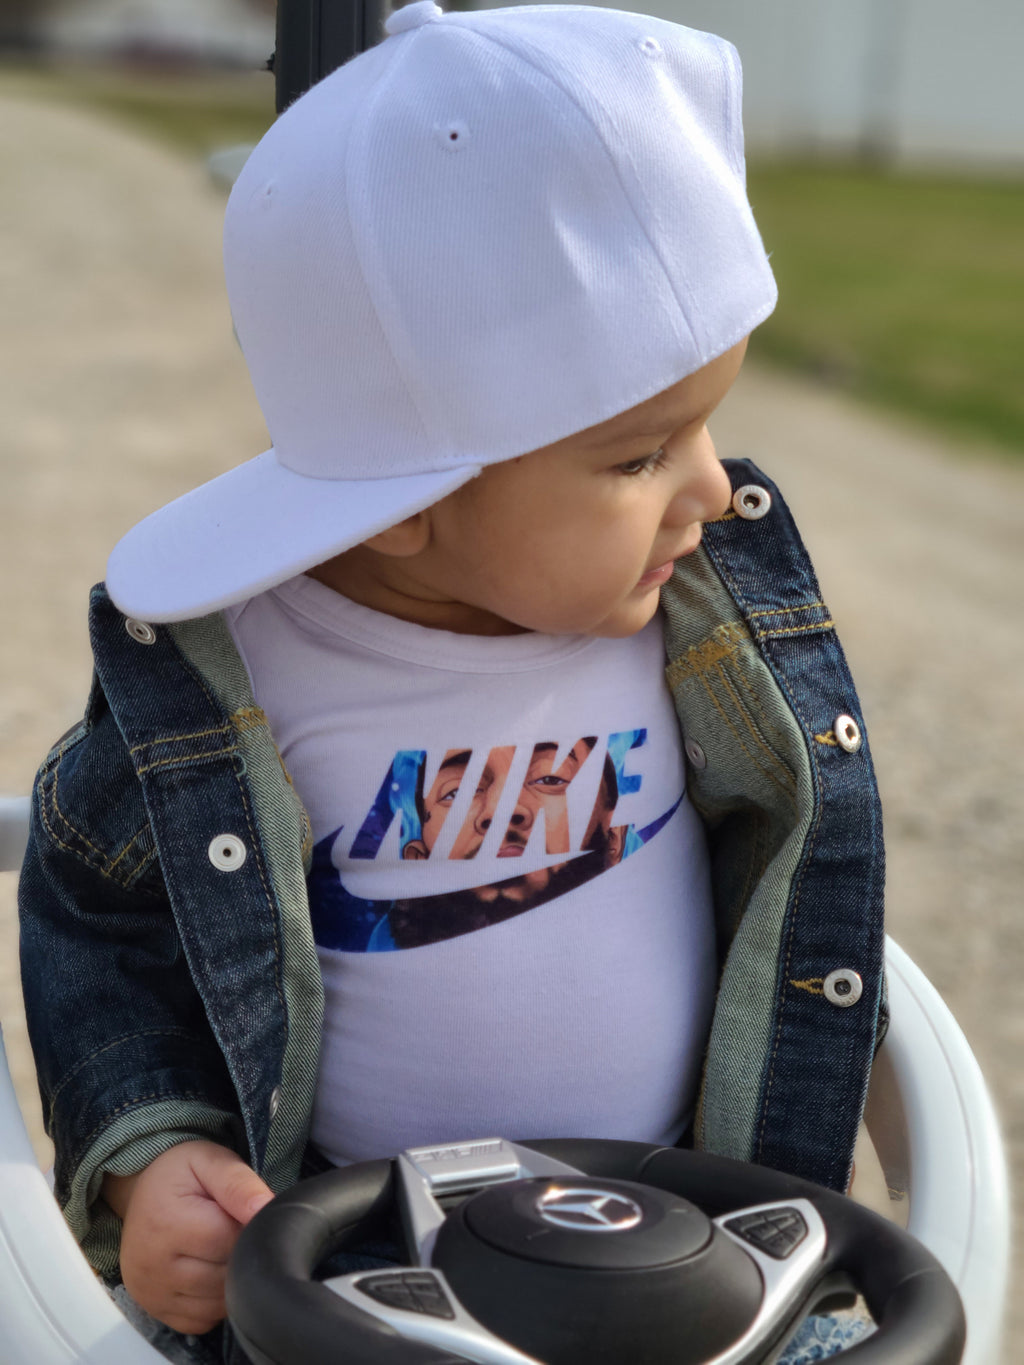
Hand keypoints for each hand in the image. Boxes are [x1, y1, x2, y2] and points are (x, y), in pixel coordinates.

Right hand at [103, 1140, 273, 1334]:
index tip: (243, 1211)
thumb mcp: (209, 1161)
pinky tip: (210, 1270)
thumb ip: (239, 1183)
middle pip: (224, 1276)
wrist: (142, 1192)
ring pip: (217, 1303)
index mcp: (166, 1224)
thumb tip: (266, 1208)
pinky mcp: (155, 1311)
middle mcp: (152, 1266)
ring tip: (222, 1246)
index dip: (248, 1226)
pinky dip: (214, 1301)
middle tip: (233, 1227)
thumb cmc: (179, 1174)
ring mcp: (151, 1294)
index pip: (229, 1241)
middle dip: (240, 1252)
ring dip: (231, 1278)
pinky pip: (202, 1320)